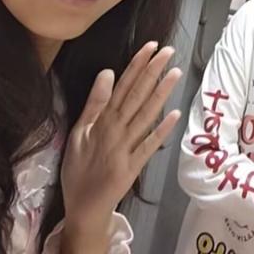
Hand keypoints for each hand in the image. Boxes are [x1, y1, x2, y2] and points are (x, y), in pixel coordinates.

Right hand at [61, 43, 182, 233]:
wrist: (82, 207)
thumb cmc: (79, 167)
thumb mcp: (78, 132)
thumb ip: (95, 103)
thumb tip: (107, 72)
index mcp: (102, 121)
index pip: (122, 87)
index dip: (137, 66)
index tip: (151, 47)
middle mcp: (115, 130)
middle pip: (136, 96)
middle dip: (152, 72)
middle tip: (168, 50)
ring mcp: (126, 148)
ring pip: (145, 116)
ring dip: (161, 94)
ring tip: (175, 73)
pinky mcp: (134, 166)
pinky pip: (149, 145)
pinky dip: (161, 131)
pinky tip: (175, 115)